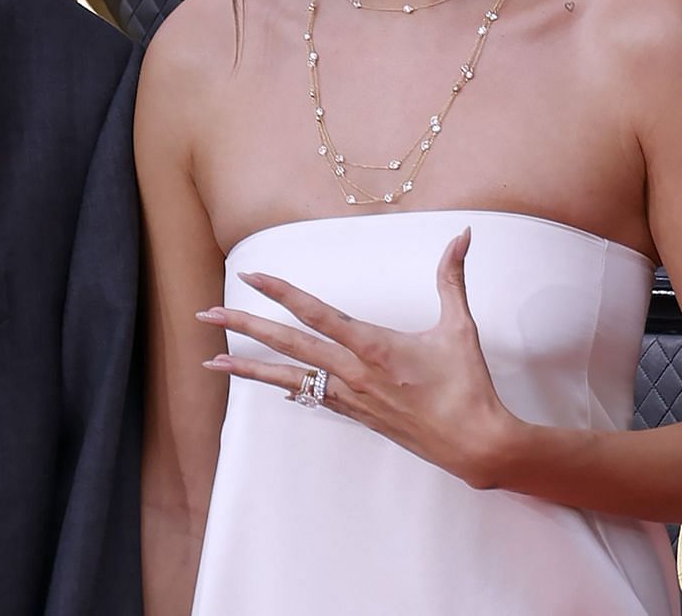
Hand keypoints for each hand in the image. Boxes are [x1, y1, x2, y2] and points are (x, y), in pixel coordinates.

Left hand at [198, 227, 519, 487]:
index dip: (282, 292)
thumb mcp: (460, 327)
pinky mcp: (356, 415)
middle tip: (207, 315)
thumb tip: (462, 235)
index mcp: (373, 347)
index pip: (316, 313)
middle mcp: (352, 372)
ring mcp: (350, 397)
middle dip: (245, 327)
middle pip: (288, 344)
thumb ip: (453, 277)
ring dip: (249, 369)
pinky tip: (269, 384)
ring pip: (289, 377)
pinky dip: (286, 386)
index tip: (252, 276)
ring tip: (213, 364)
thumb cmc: (468, 385)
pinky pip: (311, 395)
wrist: (474, 445)